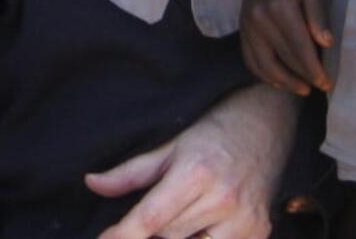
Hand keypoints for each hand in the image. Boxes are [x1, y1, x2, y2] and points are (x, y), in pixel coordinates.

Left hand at [88, 86, 294, 238]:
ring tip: (173, 219)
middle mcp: (223, 201)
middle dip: (150, 232)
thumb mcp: (168, 147)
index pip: (152, 216)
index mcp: (195, 173)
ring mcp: (246, 223)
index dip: (124, 233)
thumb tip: (92, 183)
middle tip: (141, 222)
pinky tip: (195, 228)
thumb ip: (130, 172)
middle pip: (169, 236)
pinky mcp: (260, 235)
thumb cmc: (210, 135)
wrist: (263, 129)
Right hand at [240, 0, 333, 94]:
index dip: (314, 69)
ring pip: (262, 62)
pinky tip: (276, 80)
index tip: (327, 84)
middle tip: (319, 87)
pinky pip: (248, 56)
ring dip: (282, 80)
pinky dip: (261, 72)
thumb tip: (326, 44)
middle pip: (282, 57)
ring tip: (300, 89)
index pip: (299, 48)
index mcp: (279, 7)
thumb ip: (318, 17)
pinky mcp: (241, 25)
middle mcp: (259, 17)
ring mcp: (247, 22)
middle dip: (302, 77)